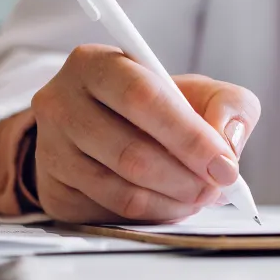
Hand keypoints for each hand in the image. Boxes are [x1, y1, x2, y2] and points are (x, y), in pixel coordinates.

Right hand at [30, 44, 260, 222]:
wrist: (109, 128)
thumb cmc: (158, 106)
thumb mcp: (200, 91)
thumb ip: (228, 105)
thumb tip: (227, 141)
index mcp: (95, 64)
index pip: (142, 98)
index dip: (188, 135)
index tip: (224, 163)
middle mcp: (61, 104)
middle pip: (130, 151)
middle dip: (186, 176)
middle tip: (217, 186)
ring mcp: (50, 150)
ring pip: (121, 188)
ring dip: (173, 200)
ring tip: (201, 195)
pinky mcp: (55, 191)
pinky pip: (111, 212)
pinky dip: (155, 214)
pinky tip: (175, 204)